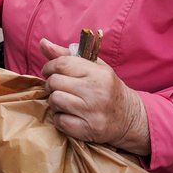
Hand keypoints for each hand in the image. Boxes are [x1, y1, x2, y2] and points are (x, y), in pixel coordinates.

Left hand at [39, 38, 149, 155]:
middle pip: (55, 82)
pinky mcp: (89, 130)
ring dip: (54, 102)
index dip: (49, 66)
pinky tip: (69, 115)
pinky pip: (60, 121)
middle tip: (58, 88)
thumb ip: (66, 55)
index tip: (49, 71)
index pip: (62, 64)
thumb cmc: (107, 88)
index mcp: (97, 73)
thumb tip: (42, 42)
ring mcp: (92, 112)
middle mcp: (96, 92)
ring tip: (64, 101)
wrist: (129, 117)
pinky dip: (60, 119)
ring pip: (55, 101)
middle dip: (51, 85)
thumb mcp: (93, 67)